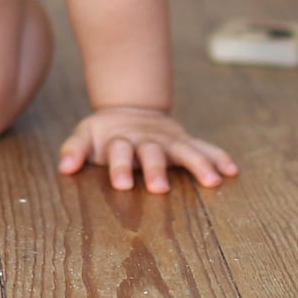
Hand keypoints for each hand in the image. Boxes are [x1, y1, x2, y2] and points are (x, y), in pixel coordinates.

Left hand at [58, 106, 238, 192]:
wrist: (129, 109)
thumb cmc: (104, 133)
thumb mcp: (85, 135)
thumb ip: (73, 150)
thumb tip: (65, 167)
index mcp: (121, 139)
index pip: (119, 151)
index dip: (120, 166)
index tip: (122, 185)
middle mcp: (147, 139)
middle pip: (152, 152)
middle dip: (156, 169)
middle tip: (160, 189)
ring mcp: (168, 139)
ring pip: (184, 149)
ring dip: (198, 164)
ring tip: (212, 181)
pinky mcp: (184, 140)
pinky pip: (204, 147)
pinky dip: (217, 156)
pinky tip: (232, 170)